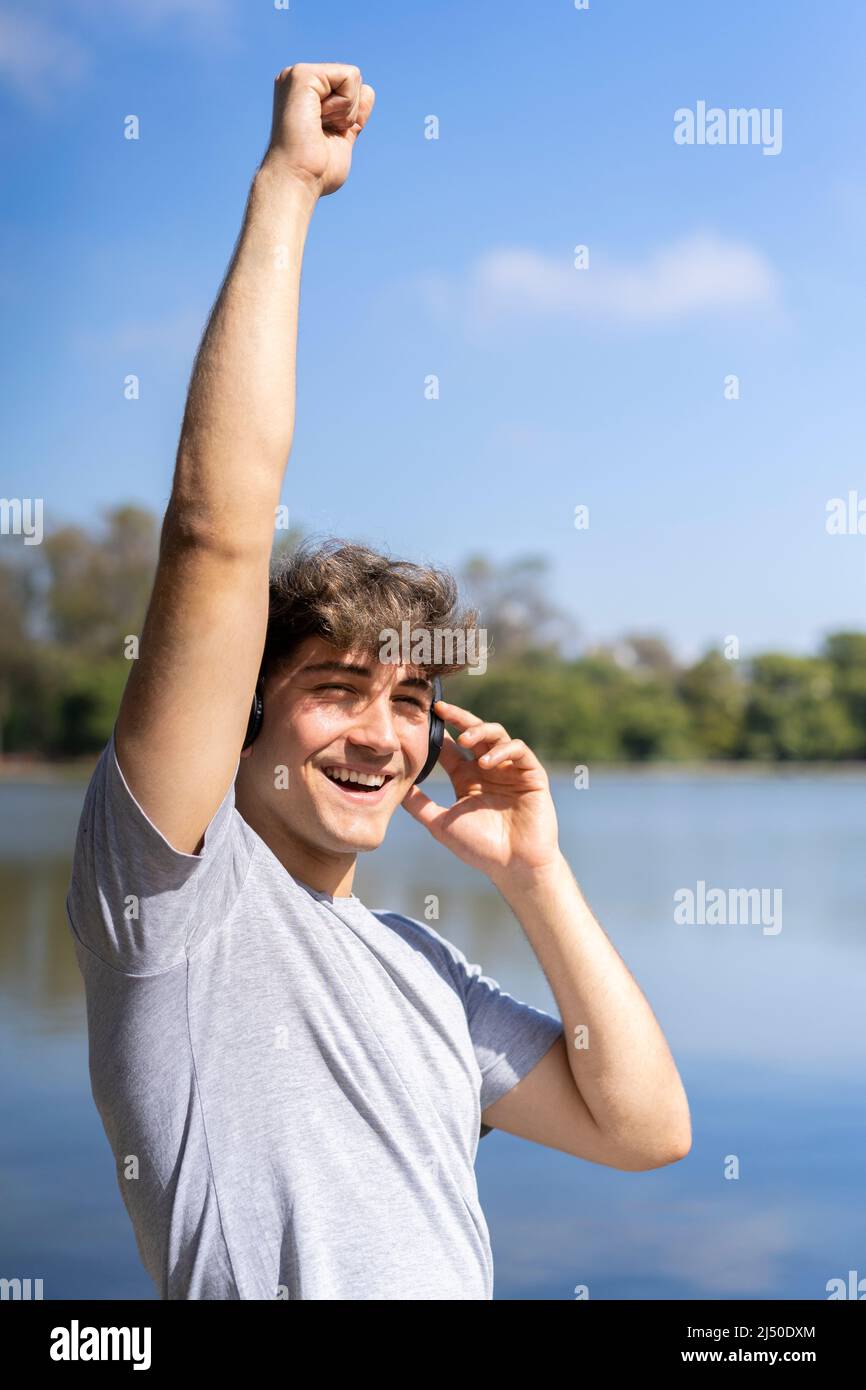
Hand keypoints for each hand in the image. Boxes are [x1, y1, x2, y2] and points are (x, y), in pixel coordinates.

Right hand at [263, 62, 375, 197]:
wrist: (298, 181)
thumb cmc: (316, 172)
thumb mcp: (342, 138)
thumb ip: (353, 115)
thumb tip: (369, 90)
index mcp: (305, 93)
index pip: (349, 87)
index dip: (350, 116)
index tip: (326, 135)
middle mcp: (298, 79)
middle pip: (354, 79)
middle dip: (350, 111)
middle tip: (322, 132)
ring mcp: (298, 74)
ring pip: (353, 76)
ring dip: (347, 110)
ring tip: (319, 126)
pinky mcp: (302, 75)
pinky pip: (349, 76)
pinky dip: (345, 105)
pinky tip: (320, 119)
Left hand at [401, 699, 561, 887]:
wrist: (514, 867)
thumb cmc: (479, 849)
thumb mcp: (441, 824)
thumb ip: (419, 804)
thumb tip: (394, 787)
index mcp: (467, 778)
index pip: (451, 747)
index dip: (439, 731)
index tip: (422, 716)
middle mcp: (488, 770)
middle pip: (474, 732)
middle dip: (459, 718)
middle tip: (441, 709)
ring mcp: (510, 770)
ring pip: (497, 734)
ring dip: (481, 732)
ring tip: (467, 740)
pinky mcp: (531, 774)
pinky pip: (518, 750)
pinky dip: (503, 750)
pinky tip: (487, 762)